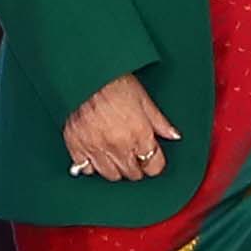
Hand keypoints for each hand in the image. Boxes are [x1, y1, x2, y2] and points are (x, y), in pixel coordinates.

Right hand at [62, 70, 180, 183]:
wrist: (85, 74)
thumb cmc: (113, 81)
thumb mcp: (143, 99)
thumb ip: (160, 122)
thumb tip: (174, 135)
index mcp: (139, 134)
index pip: (153, 166)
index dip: (154, 164)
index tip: (151, 160)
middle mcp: (118, 145)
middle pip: (133, 174)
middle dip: (136, 167)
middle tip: (134, 156)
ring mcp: (96, 148)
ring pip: (111, 175)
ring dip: (116, 168)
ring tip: (116, 155)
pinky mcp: (76, 146)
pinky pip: (85, 169)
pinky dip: (91, 165)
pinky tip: (95, 154)